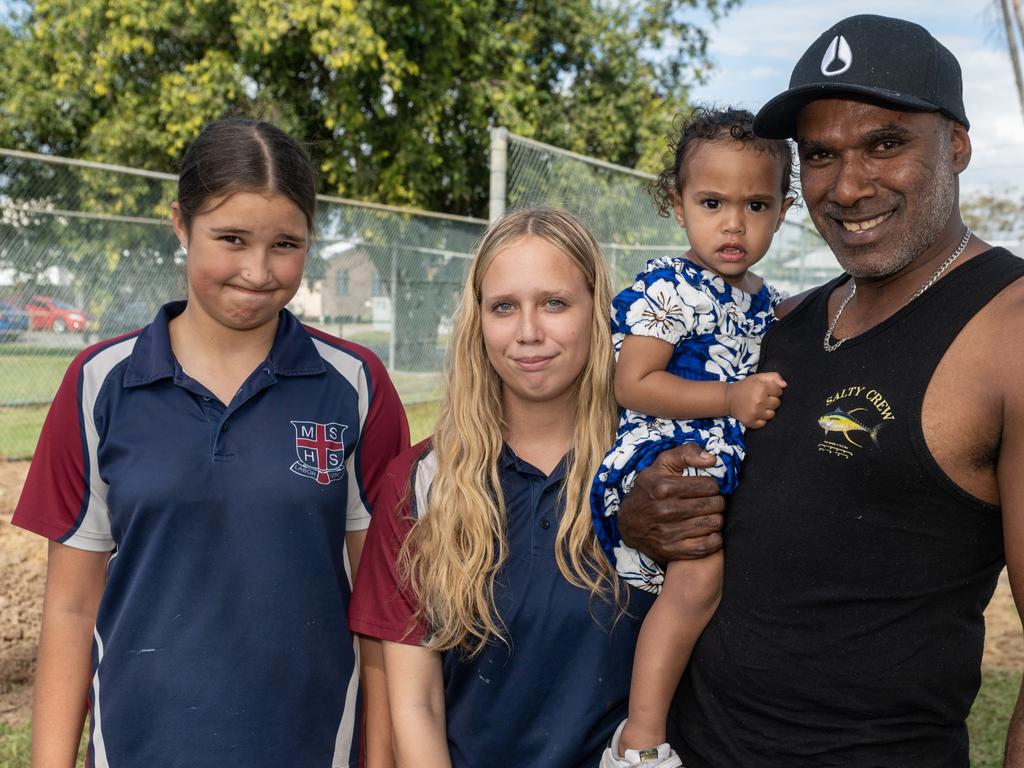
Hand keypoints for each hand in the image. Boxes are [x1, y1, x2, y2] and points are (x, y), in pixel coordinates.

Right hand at [617, 443, 724, 561]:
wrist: (628, 522)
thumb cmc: (650, 489)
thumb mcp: (662, 464)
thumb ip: (687, 453)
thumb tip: (712, 459)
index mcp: (664, 488)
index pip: (709, 486)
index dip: (713, 486)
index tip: (707, 488)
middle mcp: (665, 511)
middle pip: (713, 506)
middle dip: (717, 502)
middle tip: (711, 502)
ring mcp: (668, 533)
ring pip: (713, 525)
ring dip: (716, 519)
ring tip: (708, 515)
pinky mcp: (672, 551)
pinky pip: (706, 546)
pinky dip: (714, 539)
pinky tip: (708, 531)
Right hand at [725, 372, 785, 427]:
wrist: (727, 398)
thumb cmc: (745, 387)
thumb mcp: (758, 377)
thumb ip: (774, 377)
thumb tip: (785, 385)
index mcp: (762, 388)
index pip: (779, 391)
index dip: (773, 390)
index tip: (765, 390)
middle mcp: (759, 401)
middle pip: (777, 403)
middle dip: (771, 400)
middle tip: (761, 398)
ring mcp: (755, 413)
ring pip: (772, 414)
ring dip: (767, 411)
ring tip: (758, 406)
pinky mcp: (750, 422)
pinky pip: (764, 423)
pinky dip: (761, 419)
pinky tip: (755, 413)